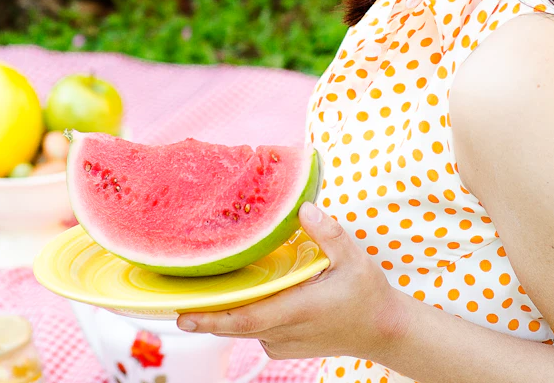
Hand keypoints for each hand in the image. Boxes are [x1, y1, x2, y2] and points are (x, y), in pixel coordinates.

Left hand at [176, 201, 406, 361]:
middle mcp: (284, 331)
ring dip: (222, 312)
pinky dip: (242, 314)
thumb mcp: (354, 258)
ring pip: (242, 327)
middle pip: (233, 324)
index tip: (183, 315)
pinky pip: (253, 330)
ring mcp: (282, 342)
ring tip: (196, 290)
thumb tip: (304, 208)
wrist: (382, 331)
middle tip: (171, 297)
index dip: (212, 318)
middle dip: (203, 313)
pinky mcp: (283, 345)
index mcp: (298, 309)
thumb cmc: (368, 294)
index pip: (246, 318)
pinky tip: (236, 294)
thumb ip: (328, 233)